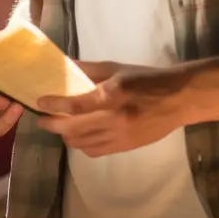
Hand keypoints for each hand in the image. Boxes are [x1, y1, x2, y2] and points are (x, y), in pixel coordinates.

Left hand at [37, 61, 192, 156]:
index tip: (40, 103)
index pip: (75, 105)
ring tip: (60, 126)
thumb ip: (89, 69)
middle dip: (53, 125)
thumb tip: (65, 66)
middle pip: (73, 129)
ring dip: (66, 136)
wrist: (178, 99)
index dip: (54, 105)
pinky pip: (94, 151)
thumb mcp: (117, 68)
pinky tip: (79, 135)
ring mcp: (119, 137)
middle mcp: (114, 119)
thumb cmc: (147, 78)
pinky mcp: (124, 148)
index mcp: (112, 95)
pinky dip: (82, 145)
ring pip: (81, 144)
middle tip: (42, 119)